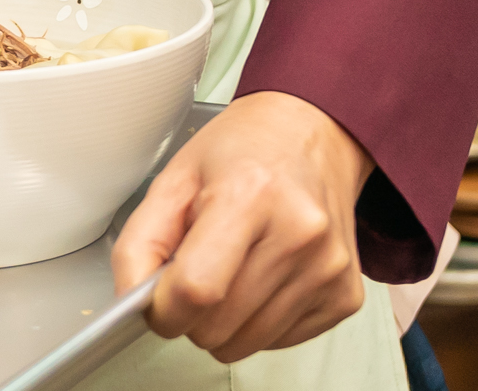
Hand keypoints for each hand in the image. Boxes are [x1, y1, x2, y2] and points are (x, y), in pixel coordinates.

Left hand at [110, 91, 371, 363]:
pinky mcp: (345, 295)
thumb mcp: (175, 176)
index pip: (197, 289)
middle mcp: (298, 233)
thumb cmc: (244, 150)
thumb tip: (132, 300)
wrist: (312, 134)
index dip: (164, 309)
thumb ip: (140, 240)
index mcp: (250, 193)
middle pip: (219, 327)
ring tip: (232, 267)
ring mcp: (328, 268)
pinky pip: (279, 341)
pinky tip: (263, 276)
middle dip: (191, 314)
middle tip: (196, 270)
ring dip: (225, 320)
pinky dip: (259, 321)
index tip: (156, 301)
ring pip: (247, 344)